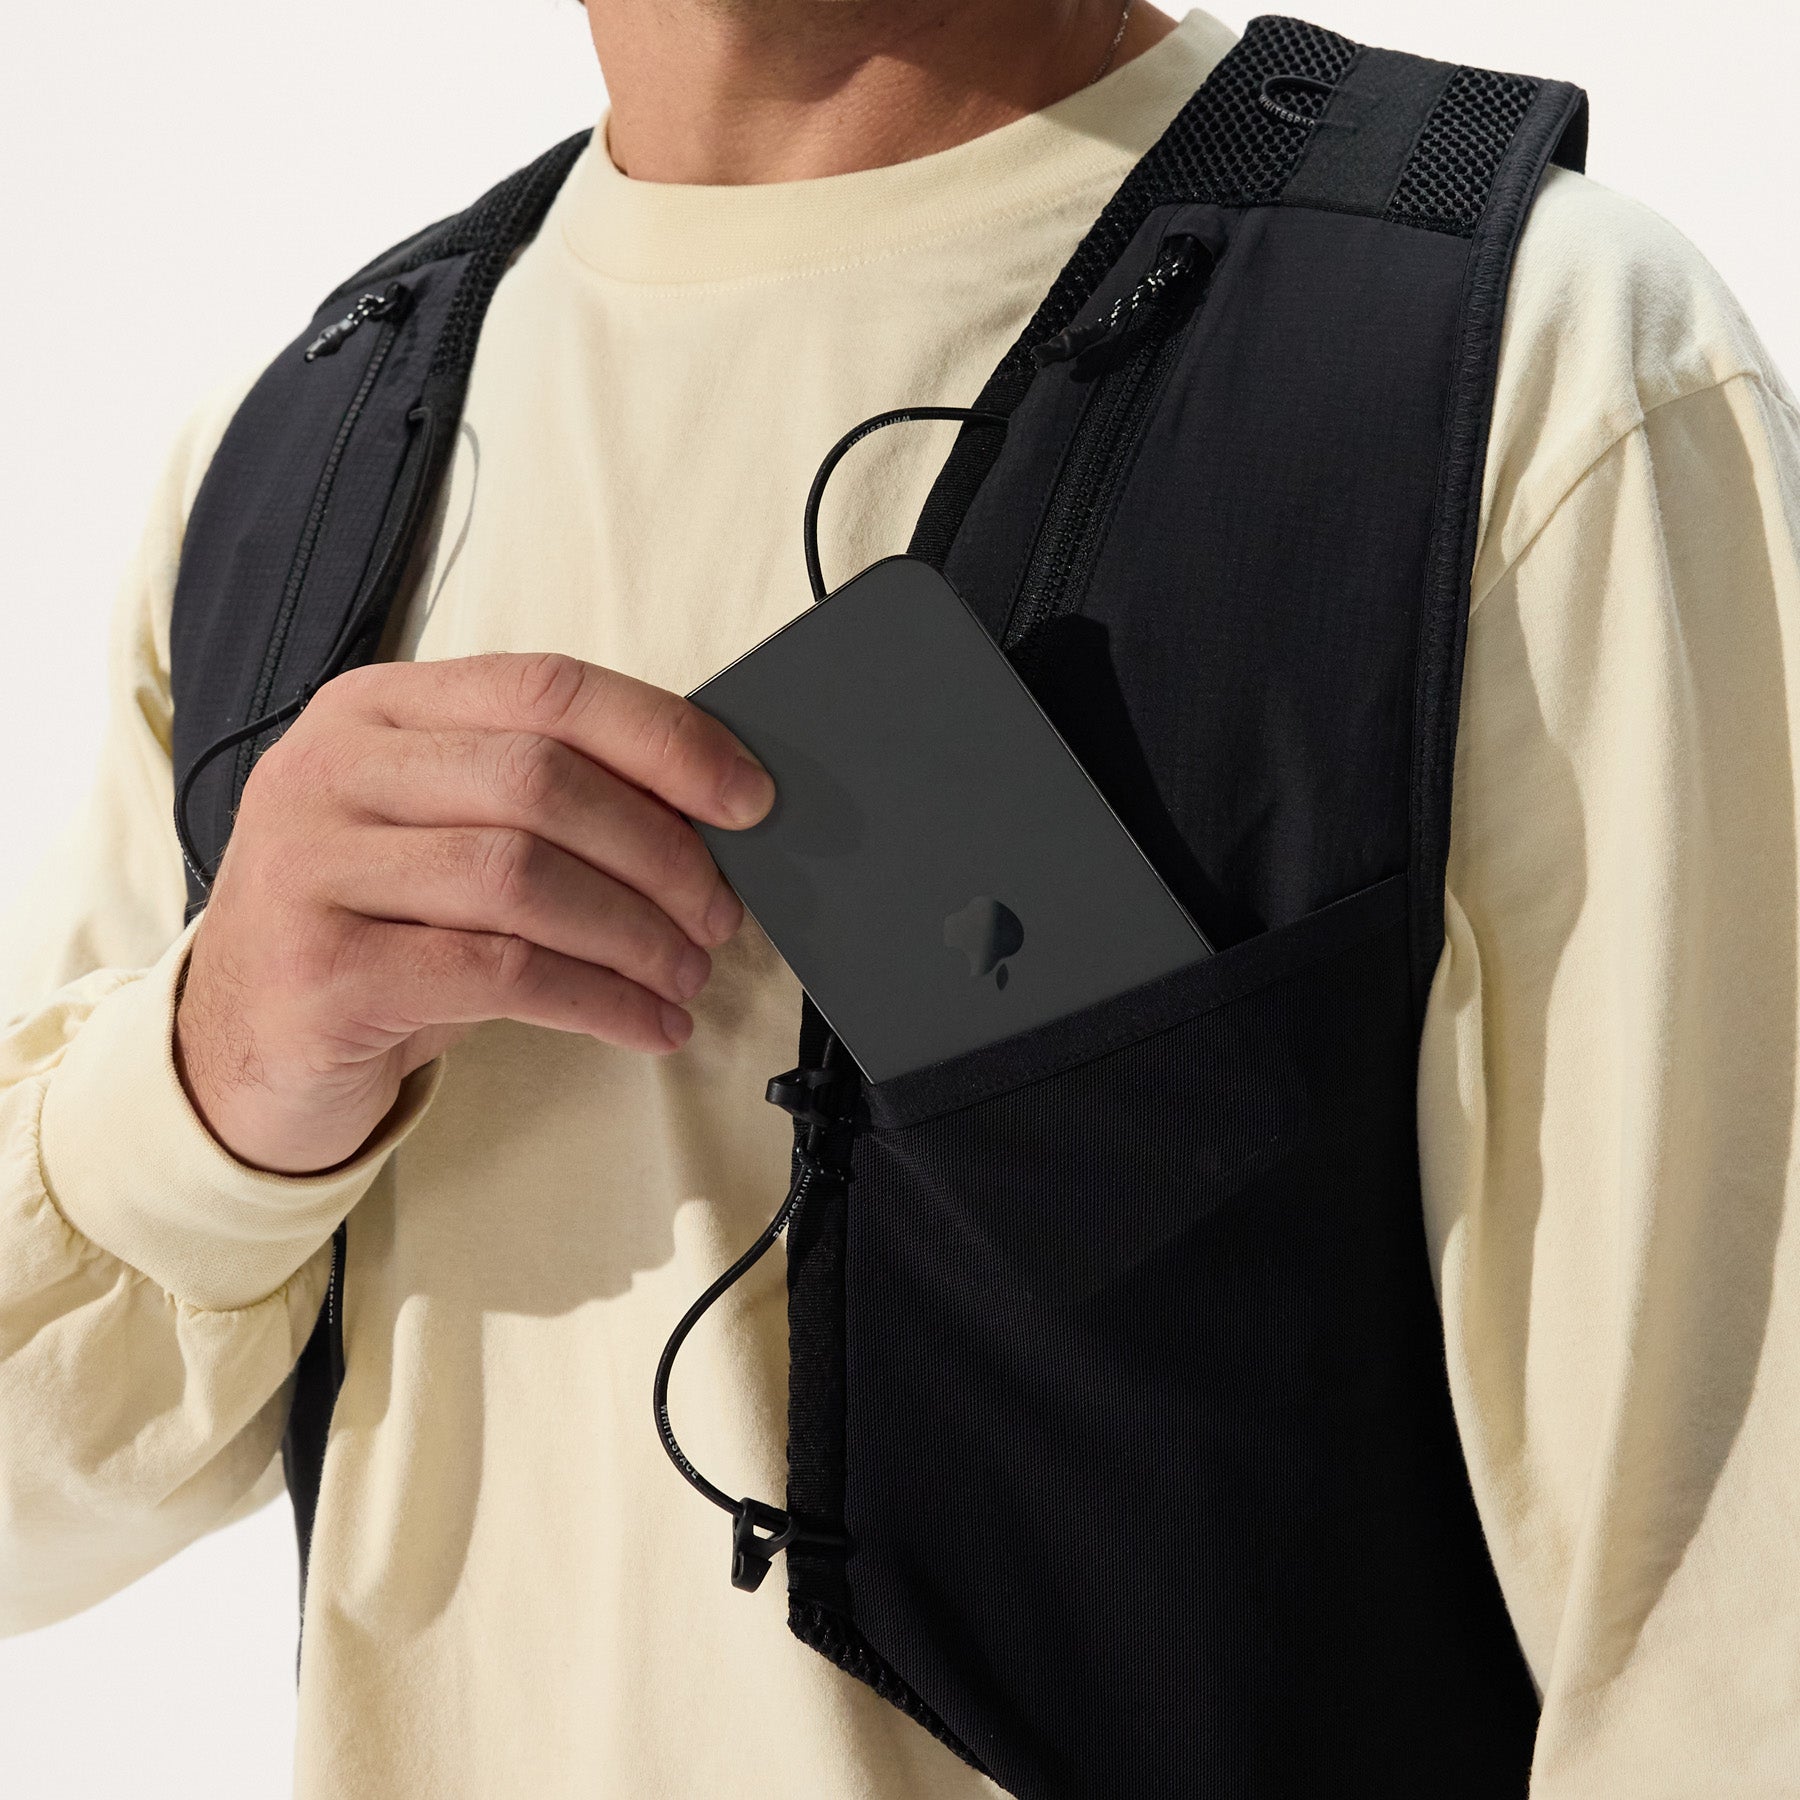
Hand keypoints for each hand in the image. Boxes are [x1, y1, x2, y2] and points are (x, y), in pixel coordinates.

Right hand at [174, 653, 773, 1173]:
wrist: (244, 1046)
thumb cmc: (378, 929)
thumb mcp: (440, 836)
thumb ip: (537, 798)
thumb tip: (709, 807)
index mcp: (374, 709)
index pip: (545, 688)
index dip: (664, 739)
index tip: (747, 798)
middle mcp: (330, 770)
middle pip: (542, 781)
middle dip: (661, 851)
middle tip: (719, 912)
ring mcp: (311, 867)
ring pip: (524, 877)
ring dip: (637, 933)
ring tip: (688, 974)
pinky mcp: (320, 970)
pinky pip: (499, 974)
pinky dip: (599, 1001)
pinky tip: (646, 1023)